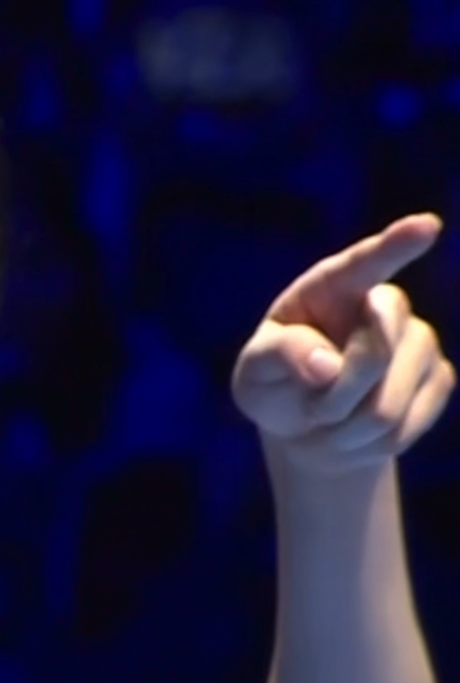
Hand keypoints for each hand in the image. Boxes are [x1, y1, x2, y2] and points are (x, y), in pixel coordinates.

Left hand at [231, 214, 454, 475]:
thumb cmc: (275, 388)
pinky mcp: (439, 378)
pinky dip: (370, 444)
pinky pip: (407, 425)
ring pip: (389, 400)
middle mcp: (381, 305)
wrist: (308, 427)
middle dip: (335, 396)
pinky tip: (357, 432)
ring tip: (328, 421)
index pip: (364, 264)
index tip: (426, 226)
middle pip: (374, 350)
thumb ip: (279, 357)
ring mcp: (418, 340)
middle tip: (310, 410)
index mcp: (330, 289)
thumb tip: (327, 364)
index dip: (395, 245)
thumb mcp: (254, 373)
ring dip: (347, 427)